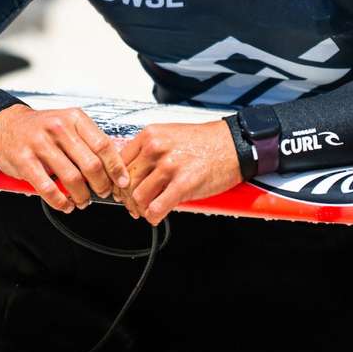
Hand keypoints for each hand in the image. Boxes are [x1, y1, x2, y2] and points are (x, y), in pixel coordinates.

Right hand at [0, 103, 129, 212]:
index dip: (116, 167)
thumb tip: (113, 166)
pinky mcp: (24, 160)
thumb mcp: (68, 124)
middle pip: (91, 164)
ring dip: (82, 196)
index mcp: (74, 118)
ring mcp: (40, 143)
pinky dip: (60, 201)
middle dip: (101, 185)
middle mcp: (59, 128)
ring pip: (72, 178)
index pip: (103, 145)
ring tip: (83, 201)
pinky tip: (65, 204)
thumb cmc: (41, 128)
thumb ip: (88, 141)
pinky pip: (48, 187)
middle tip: (102, 193)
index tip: (122, 181)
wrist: (6, 125)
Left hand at [120, 120, 241, 225]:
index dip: (118, 180)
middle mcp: (156, 148)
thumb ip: (149, 149)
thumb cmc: (205, 141)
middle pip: (126, 181)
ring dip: (140, 209)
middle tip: (133, 205)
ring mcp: (170, 166)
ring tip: (147, 211)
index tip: (122, 189)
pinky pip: (156, 208)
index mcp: (151, 135)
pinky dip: (153, 216)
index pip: (120, 162)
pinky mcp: (184, 184)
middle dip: (127, 198)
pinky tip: (158, 215)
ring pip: (138, 197)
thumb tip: (132, 171)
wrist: (234, 144)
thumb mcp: (170, 135)